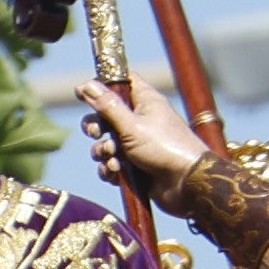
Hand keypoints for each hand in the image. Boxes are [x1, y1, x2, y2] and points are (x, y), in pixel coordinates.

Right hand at [78, 67, 211, 202]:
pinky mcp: (135, 166)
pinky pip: (111, 164)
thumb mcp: (132, 125)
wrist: (186, 185)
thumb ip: (108, 106)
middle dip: (96, 126)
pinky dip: (110, 169)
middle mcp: (141, 120)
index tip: (83, 92)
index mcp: (145, 102)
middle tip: (96, 133)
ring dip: (104, 152)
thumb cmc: (165, 149)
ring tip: (116, 160)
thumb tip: (87, 84)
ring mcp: (138, 144)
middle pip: (107, 115)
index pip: (121, 82)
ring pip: (106, 143)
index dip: (101, 85)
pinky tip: (117, 174)